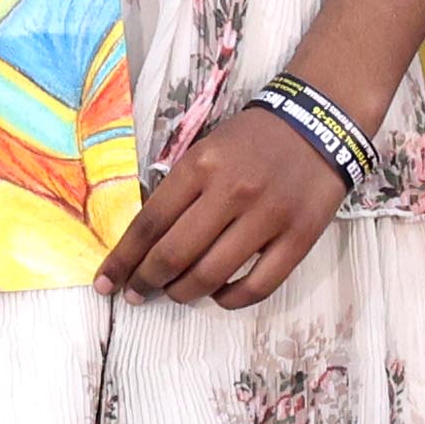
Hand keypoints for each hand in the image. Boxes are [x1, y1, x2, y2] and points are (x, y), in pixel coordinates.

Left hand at [108, 104, 345, 306]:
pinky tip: (218, 295)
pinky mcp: (299, 238)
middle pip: (173, 254)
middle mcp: (231, 192)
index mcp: (199, 167)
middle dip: (146, 282)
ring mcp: (268, 217)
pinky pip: (258, 286)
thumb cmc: (252, 140)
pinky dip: (230, 299)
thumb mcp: (204, 150)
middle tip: (136, 295)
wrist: (319, 124)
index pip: (149, 224)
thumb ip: (178, 192)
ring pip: (211, 275)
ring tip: (175, 293)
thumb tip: (144, 243)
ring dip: (183, 293)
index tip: (105, 282)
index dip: (122, 260)